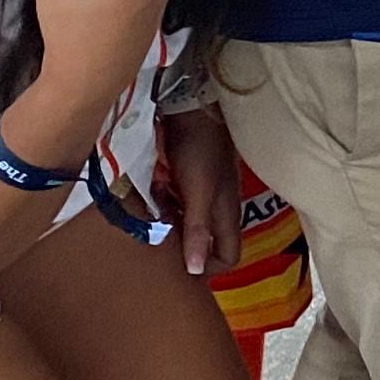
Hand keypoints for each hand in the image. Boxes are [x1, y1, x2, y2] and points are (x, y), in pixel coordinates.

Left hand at [157, 105, 245, 274]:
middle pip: (207, 241)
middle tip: (158, 239)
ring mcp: (207, 191)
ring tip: (152, 213)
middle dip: (183, 245)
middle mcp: (220, 207)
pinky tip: (154, 191)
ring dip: (171, 222)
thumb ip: (198, 229)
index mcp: (227, 214)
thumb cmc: (199, 150)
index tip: (177, 267)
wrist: (195, 107)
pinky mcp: (193, 177)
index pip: (228, 257)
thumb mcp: (198, 192)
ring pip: (190, 222)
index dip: (207, 268)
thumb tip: (196, 273)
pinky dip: (167, 202)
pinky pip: (180, 201)